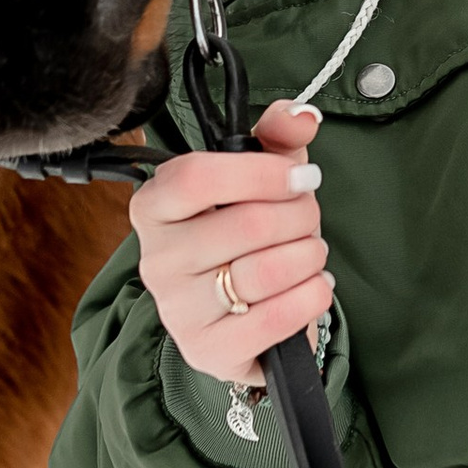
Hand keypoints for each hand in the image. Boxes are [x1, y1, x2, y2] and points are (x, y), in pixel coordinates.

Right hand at [130, 98, 331, 388]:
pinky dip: (311, 297)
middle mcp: (156, 259)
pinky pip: (275, 319)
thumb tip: (301, 116)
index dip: (263, 173)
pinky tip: (311, 287)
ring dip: (309, 257)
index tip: (300, 177)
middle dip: (300, 217)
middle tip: (307, 221)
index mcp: (155, 205)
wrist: (242, 311)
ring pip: (267, 270)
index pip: (199, 176)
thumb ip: (279, 137)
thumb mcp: (262, 177)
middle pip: (248, 223)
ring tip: (309, 255)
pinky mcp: (207, 351)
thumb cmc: (247, 233)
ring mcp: (177, 310)